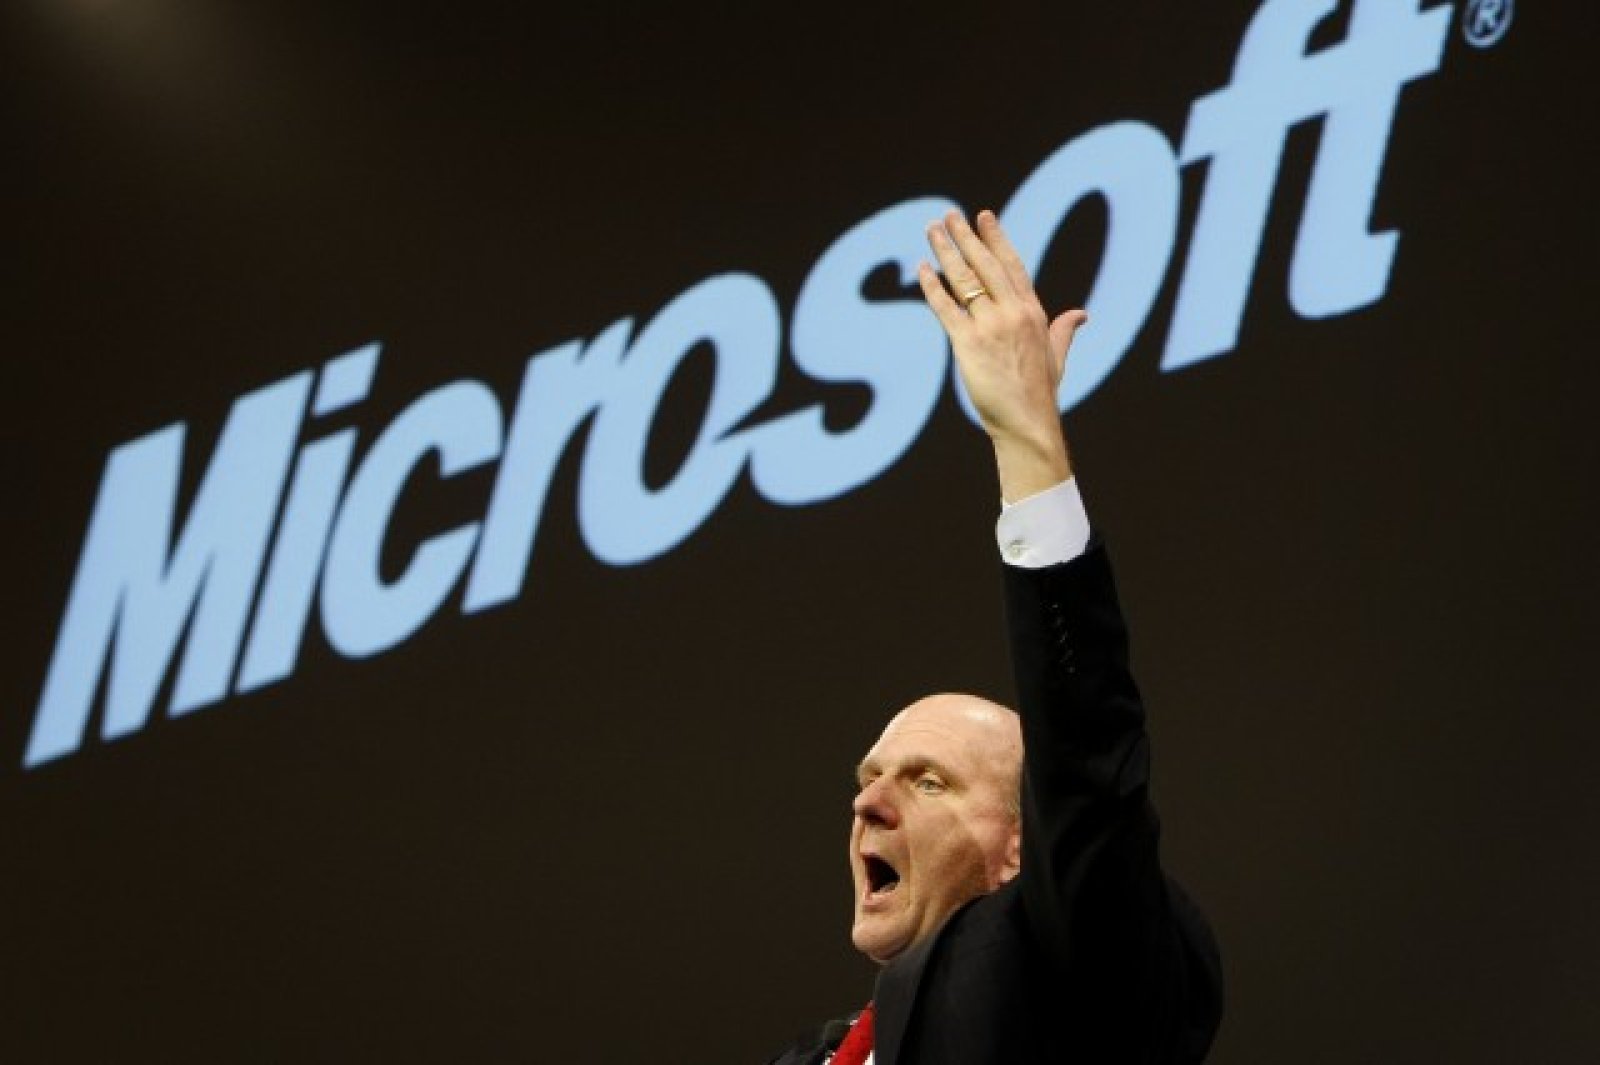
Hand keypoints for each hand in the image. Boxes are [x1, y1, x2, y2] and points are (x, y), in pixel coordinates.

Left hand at [918, 209, 1087, 501]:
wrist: (1028, 423)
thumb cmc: (1040, 394)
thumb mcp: (1056, 356)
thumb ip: (1064, 330)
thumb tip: (1081, 314)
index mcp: (1034, 312)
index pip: (1012, 265)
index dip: (996, 239)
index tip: (983, 217)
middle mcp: (1013, 313)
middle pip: (985, 264)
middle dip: (966, 237)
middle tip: (949, 215)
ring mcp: (990, 327)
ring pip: (964, 280)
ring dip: (946, 252)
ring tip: (933, 230)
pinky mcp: (968, 344)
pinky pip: (946, 308)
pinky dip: (932, 287)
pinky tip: (921, 269)